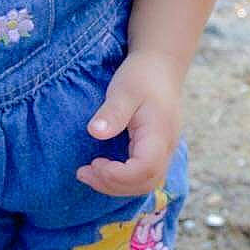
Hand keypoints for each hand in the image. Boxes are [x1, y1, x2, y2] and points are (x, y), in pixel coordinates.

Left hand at [76, 50, 183, 199]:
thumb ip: (112, 112)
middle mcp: (166, 147)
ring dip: (117, 185)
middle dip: (113, 185)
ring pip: (146, 183)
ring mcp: (164, 150)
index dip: (119, 176)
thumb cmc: (142, 75)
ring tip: (88, 173)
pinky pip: (144, 175)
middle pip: (146, 183)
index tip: (93, 164)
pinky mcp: (157, 150)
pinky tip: (103, 168)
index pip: (145, 170)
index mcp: (159, 135)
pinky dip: (123, 179)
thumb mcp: (123, 90)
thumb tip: (95, 132)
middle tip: (84, 173)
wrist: (161, 64)